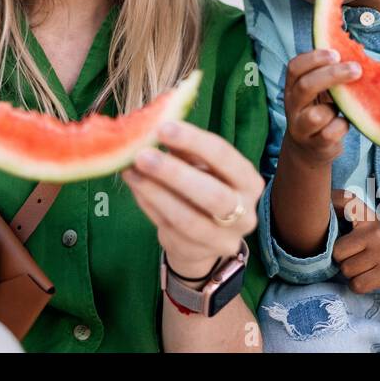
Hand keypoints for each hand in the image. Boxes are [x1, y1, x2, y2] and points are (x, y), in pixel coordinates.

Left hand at [123, 121, 264, 279]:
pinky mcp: (198, 254)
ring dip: (155, 193)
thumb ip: (184, 150)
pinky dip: (149, 206)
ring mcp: (223, 239)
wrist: (205, 237)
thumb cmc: (203, 187)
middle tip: (142, 155)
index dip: (194, 141)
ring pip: (188, 219)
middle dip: (174, 173)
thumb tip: (153, 127)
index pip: (225, 157)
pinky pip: (169, 229)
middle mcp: (245, 214)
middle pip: (213, 195)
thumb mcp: (201, 166)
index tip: (163, 127)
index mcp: (249, 182)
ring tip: (130, 171)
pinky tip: (136, 187)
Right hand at [282, 48, 358, 165]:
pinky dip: (341, 127)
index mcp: (292, 88)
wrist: (309, 149)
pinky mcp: (313, 144)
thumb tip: (353, 56)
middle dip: (332, 75)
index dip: (314, 58)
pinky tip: (344, 123)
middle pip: (305, 86)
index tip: (336, 53)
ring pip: (316, 115)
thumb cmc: (320, 112)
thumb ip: (328, 77)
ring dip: (335, 109)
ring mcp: (300, 127)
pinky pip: (330, 134)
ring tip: (343, 108)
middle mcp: (293, 106)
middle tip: (356, 69)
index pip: (294, 68)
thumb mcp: (318, 93)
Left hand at [331, 190, 379, 292]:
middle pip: (338, 251)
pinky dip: (358, 286)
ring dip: (351, 274)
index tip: (325, 202)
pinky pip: (357, 284)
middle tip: (355, 258)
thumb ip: (350, 219)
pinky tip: (368, 279)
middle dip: (342, 260)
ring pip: (347, 270)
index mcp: (370, 218)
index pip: (347, 201)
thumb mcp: (371, 225)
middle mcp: (375, 232)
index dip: (333, 200)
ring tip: (364, 269)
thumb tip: (321, 213)